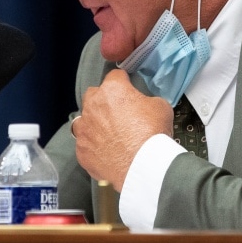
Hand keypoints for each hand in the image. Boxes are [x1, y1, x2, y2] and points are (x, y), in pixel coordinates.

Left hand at [71, 69, 173, 191]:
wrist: (142, 166)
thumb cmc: (152, 133)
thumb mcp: (161, 106)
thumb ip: (148, 100)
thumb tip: (145, 105)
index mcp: (112, 89)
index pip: (115, 76)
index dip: (124, 82)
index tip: (128, 88)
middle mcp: (93, 105)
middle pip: (95, 94)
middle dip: (105, 100)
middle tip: (120, 112)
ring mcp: (84, 128)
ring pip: (85, 119)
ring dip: (95, 122)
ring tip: (110, 133)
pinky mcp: (81, 150)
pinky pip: (85, 143)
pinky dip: (94, 145)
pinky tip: (107, 151)